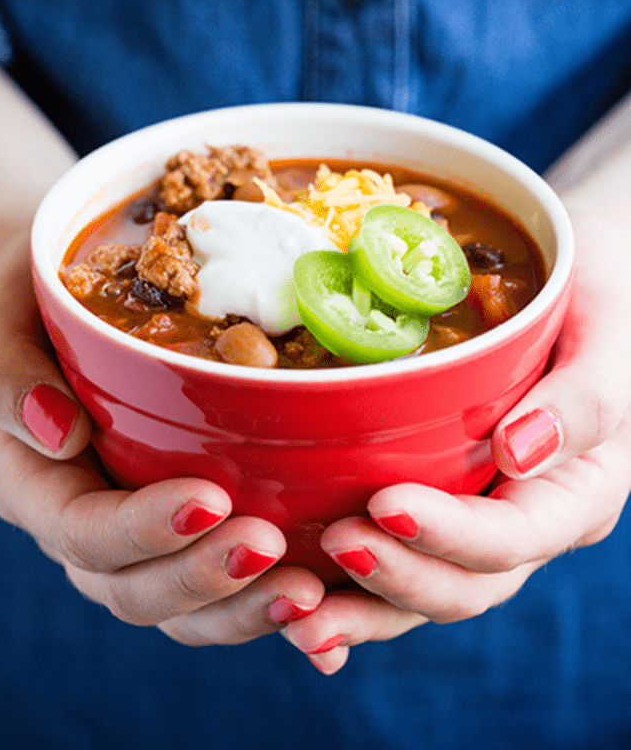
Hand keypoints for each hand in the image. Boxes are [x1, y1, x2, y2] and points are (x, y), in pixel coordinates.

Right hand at [0, 232, 323, 643]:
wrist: (64, 299)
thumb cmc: (32, 301)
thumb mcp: (0, 320)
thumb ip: (7, 376)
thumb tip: (60, 429)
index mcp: (34, 484)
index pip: (82, 530)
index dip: (143, 529)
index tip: (209, 499)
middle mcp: (84, 524)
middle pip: (135, 589)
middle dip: (203, 579)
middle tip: (269, 548)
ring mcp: (137, 533)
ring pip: (181, 606)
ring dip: (243, 607)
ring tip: (307, 591)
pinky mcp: (184, 526)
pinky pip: (220, 585)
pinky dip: (264, 598)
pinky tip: (322, 603)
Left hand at [279, 198, 630, 673]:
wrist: (572, 284)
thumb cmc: (598, 301)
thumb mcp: (606, 338)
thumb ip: (581, 400)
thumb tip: (520, 452)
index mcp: (576, 494)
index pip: (515, 537)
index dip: (449, 534)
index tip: (385, 502)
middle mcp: (527, 521)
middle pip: (466, 583)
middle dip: (398, 576)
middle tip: (334, 542)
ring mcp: (479, 517)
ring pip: (424, 587)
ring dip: (363, 606)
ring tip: (297, 612)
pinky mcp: (438, 500)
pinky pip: (396, 557)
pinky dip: (349, 588)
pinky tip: (296, 599)